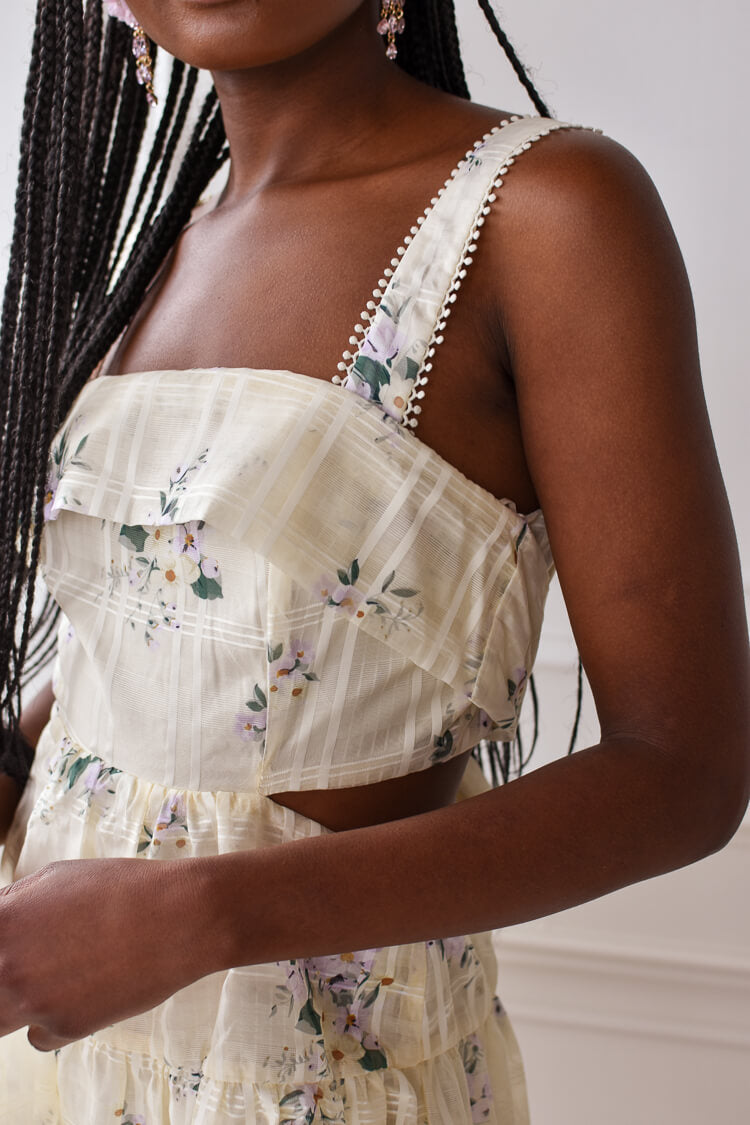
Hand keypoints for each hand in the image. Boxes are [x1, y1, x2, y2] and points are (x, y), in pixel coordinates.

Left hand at [0, 857, 221, 1050]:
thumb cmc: (123, 888)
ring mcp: (34, 1003)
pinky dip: (54, 1020)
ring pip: (0, 1019)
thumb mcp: (59, 877)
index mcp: (3, 923)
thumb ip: (17, 902)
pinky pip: (39, 1035)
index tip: (11, 947)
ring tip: (53, 977)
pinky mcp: (64, 1029)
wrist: (178, 918)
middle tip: (32, 963)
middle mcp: (7, 967)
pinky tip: (83, 992)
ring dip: (17, 1002)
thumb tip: (1, 917)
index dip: (1, 945)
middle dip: (6, 975)